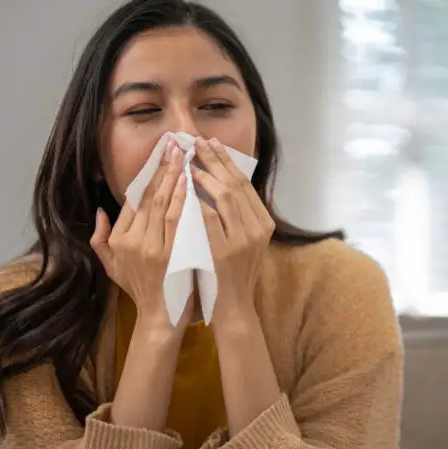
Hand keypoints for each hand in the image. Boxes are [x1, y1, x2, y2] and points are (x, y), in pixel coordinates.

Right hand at [91, 141, 189, 334]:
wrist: (161, 319)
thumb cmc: (142, 291)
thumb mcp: (113, 267)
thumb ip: (101, 240)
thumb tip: (100, 211)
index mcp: (120, 240)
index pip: (134, 199)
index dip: (147, 174)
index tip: (160, 154)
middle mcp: (132, 241)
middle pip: (148, 195)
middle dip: (161, 166)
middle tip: (174, 143)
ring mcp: (151, 248)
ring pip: (161, 203)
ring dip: (173, 176)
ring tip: (183, 153)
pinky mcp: (169, 254)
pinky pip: (176, 219)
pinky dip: (181, 198)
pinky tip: (188, 180)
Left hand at [190, 137, 273, 329]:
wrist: (233, 307)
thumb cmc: (231, 273)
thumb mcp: (243, 241)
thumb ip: (236, 215)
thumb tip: (219, 181)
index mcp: (263, 222)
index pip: (244, 183)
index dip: (227, 161)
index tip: (211, 143)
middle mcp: (258, 228)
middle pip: (236, 184)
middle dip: (215, 160)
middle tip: (196, 141)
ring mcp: (243, 240)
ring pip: (226, 197)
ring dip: (206, 177)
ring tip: (188, 162)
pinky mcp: (225, 251)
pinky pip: (210, 219)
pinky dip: (198, 201)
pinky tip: (184, 189)